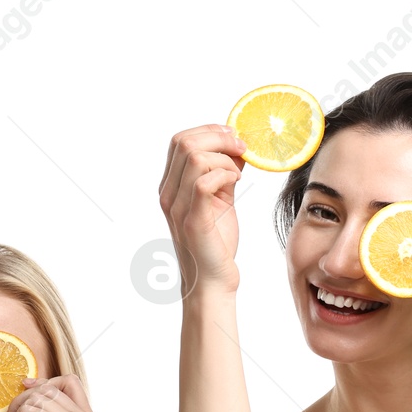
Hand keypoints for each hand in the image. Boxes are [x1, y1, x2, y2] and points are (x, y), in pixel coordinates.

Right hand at [158, 125, 246, 297]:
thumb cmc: (216, 242)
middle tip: (242, 149)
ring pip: (195, 158)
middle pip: (185, 142)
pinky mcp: (193, 221)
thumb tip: (238, 147)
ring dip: (225, 158)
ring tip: (239, 174)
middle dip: (219, 138)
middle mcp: (168, 194)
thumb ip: (222, 173)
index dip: (209, 130)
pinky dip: (225, 175)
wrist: (213, 280)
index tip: (234, 137)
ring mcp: (178, 207)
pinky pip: (204, 182)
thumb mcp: (220, 199)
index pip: (180, 141)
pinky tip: (237, 185)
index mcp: (171, 186)